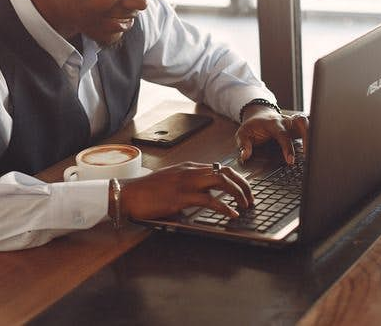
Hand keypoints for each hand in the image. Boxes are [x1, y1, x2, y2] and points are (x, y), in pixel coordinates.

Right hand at [117, 162, 254, 219]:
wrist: (129, 194)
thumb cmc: (147, 191)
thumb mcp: (171, 182)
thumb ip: (187, 185)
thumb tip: (203, 196)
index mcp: (189, 167)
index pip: (220, 168)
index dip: (237, 179)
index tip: (245, 191)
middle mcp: (190, 171)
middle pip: (226, 172)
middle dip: (243, 185)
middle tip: (251, 199)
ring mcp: (186, 183)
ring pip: (221, 182)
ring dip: (238, 194)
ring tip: (245, 205)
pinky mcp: (181, 197)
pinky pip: (209, 200)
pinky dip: (224, 207)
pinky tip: (231, 214)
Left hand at [235, 106, 308, 164]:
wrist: (259, 114)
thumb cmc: (252, 126)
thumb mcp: (243, 133)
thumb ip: (243, 144)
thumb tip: (245, 156)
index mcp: (272, 122)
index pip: (282, 134)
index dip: (287, 147)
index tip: (290, 160)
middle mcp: (285, 120)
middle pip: (300, 123)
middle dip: (307, 137)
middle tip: (308, 156)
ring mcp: (292, 122)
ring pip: (307, 123)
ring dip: (312, 135)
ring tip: (314, 154)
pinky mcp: (297, 126)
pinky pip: (309, 127)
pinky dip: (312, 136)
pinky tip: (313, 150)